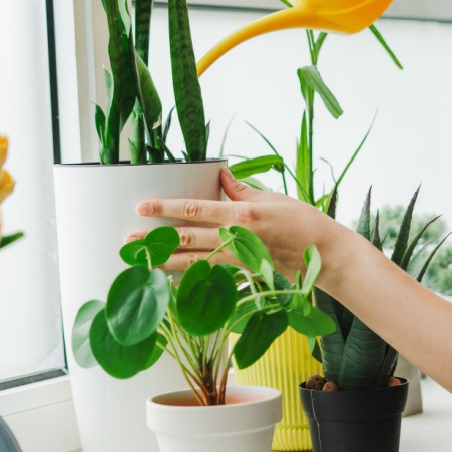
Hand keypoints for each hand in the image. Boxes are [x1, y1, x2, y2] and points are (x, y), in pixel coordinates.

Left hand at [131, 168, 353, 281]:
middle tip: (128, 239)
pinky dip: (189, 275)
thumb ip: (241, 189)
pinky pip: (210, 272)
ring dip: (165, 261)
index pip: (195, 209)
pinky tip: (171, 277)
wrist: (324, 254)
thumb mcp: (271, 197)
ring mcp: (238, 258)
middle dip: (155, 239)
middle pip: (186, 238)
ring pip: (193, 260)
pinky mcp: (243, 272)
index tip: (142, 207)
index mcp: (241, 214)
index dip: (166, 208)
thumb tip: (219, 175)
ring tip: (141, 261)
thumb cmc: (302, 221)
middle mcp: (236, 238)